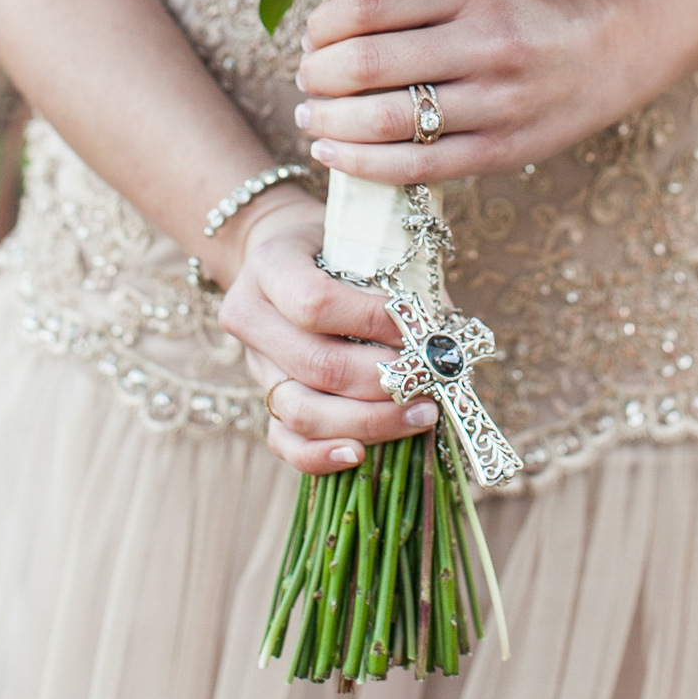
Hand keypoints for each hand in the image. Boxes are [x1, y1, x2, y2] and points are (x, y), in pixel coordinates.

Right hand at [218, 195, 437, 473]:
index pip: (316, 302)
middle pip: (315, 364)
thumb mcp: (361, 243)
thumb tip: (447, 338)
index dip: (371, 321)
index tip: (419, 330)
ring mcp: (254, 364)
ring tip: (420, 414)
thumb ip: (399, 282)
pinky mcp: (263, 399)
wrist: (284, 255)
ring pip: (301, 411)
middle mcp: (250, 316)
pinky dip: (320, 455)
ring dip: (367, 421)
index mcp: (269, 265)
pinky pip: (284, 440)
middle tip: (430, 382)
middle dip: (381, 380)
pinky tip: (361, 454)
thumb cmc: (337, 245)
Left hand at [293, 0, 624, 184]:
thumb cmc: (531, 11)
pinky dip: (361, 163)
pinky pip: (415, 167)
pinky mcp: (501, 152)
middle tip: (304, 78)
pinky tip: (333, 153)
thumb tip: (328, 25)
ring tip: (310, 118)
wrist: (614, 51)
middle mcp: (486, 44)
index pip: (370, 3)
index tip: (310, 34)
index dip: (322, 22)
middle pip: (367, 64)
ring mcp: (496, 103)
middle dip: (316, 75)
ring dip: (328, 122)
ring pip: (384, 121)